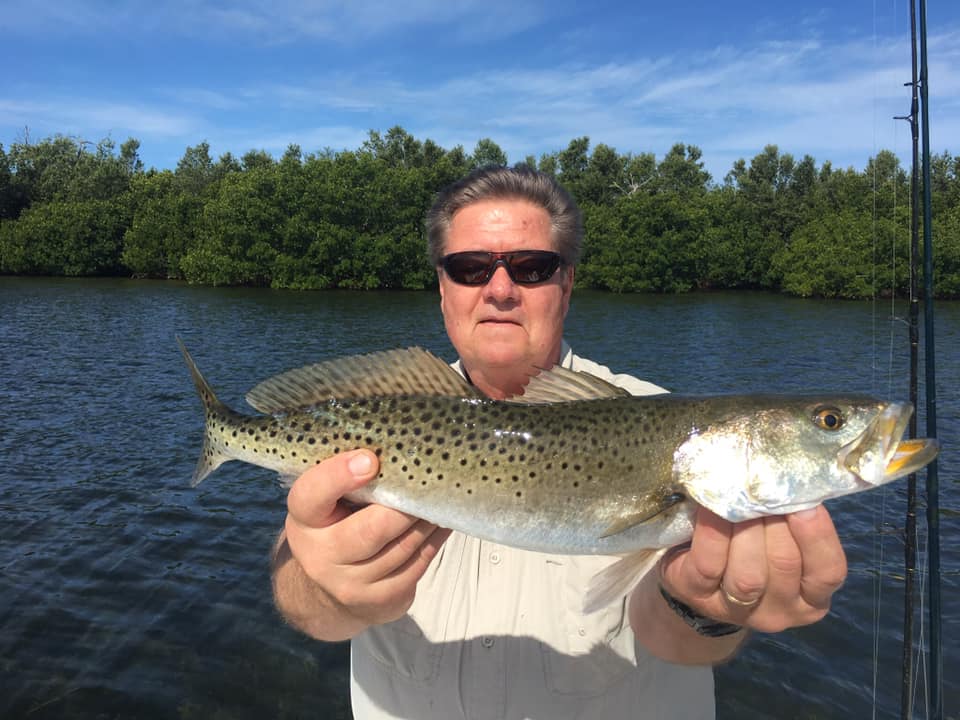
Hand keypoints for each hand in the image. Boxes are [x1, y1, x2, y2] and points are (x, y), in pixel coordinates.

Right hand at [282, 449, 450, 630]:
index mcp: (304, 519)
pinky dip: (435, 540)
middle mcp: (319, 555)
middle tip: (430, 481)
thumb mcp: (328, 500)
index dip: (339, 475)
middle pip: (372, 529)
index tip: (370, 459)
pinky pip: (417, 565)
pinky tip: (442, 521)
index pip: (312, 494)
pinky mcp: (379, 601)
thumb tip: (397, 444)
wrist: (327, 589)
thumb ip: (349, 476)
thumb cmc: (336, 523)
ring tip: (443, 497)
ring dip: (428, 520)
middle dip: (406, 506)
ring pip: (402, 547)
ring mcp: (349, 584)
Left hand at [659, 504, 846, 632]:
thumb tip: (791, 478)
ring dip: (744, 529)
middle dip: (775, 522)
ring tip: (739, 498)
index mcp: (811, 598)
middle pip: (784, 565)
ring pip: (748, 574)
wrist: (695, 567)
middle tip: (764, 490)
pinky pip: (709, 565)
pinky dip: (711, 531)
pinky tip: (710, 506)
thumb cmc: (750, 542)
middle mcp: (780, 613)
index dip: (817, 534)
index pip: (828, 571)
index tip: (804, 502)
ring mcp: (738, 611)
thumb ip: (791, 517)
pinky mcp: (699, 596)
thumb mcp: (780, 535)